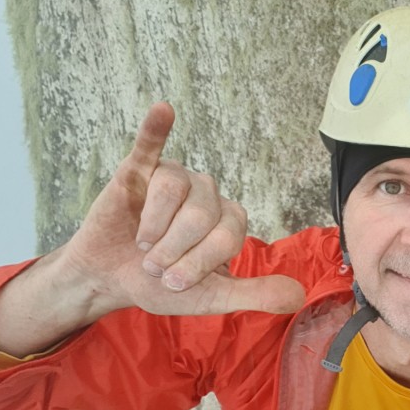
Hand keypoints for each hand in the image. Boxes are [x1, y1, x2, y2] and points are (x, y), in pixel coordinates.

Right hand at [58, 102, 305, 317]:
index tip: (175, 282)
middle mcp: (208, 195)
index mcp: (229, 221)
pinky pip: (150, 146)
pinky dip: (155, 129)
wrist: (110, 279)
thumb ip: (253, 295)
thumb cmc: (162, 284)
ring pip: (172, 192)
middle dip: (171, 252)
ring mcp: (176, 179)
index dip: (197, 263)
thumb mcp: (212, 298)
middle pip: (199, 217)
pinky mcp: (140, 170)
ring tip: (140, 244)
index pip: (227, 236)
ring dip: (152, 229)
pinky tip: (163, 111)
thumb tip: (299, 296)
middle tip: (153, 265)